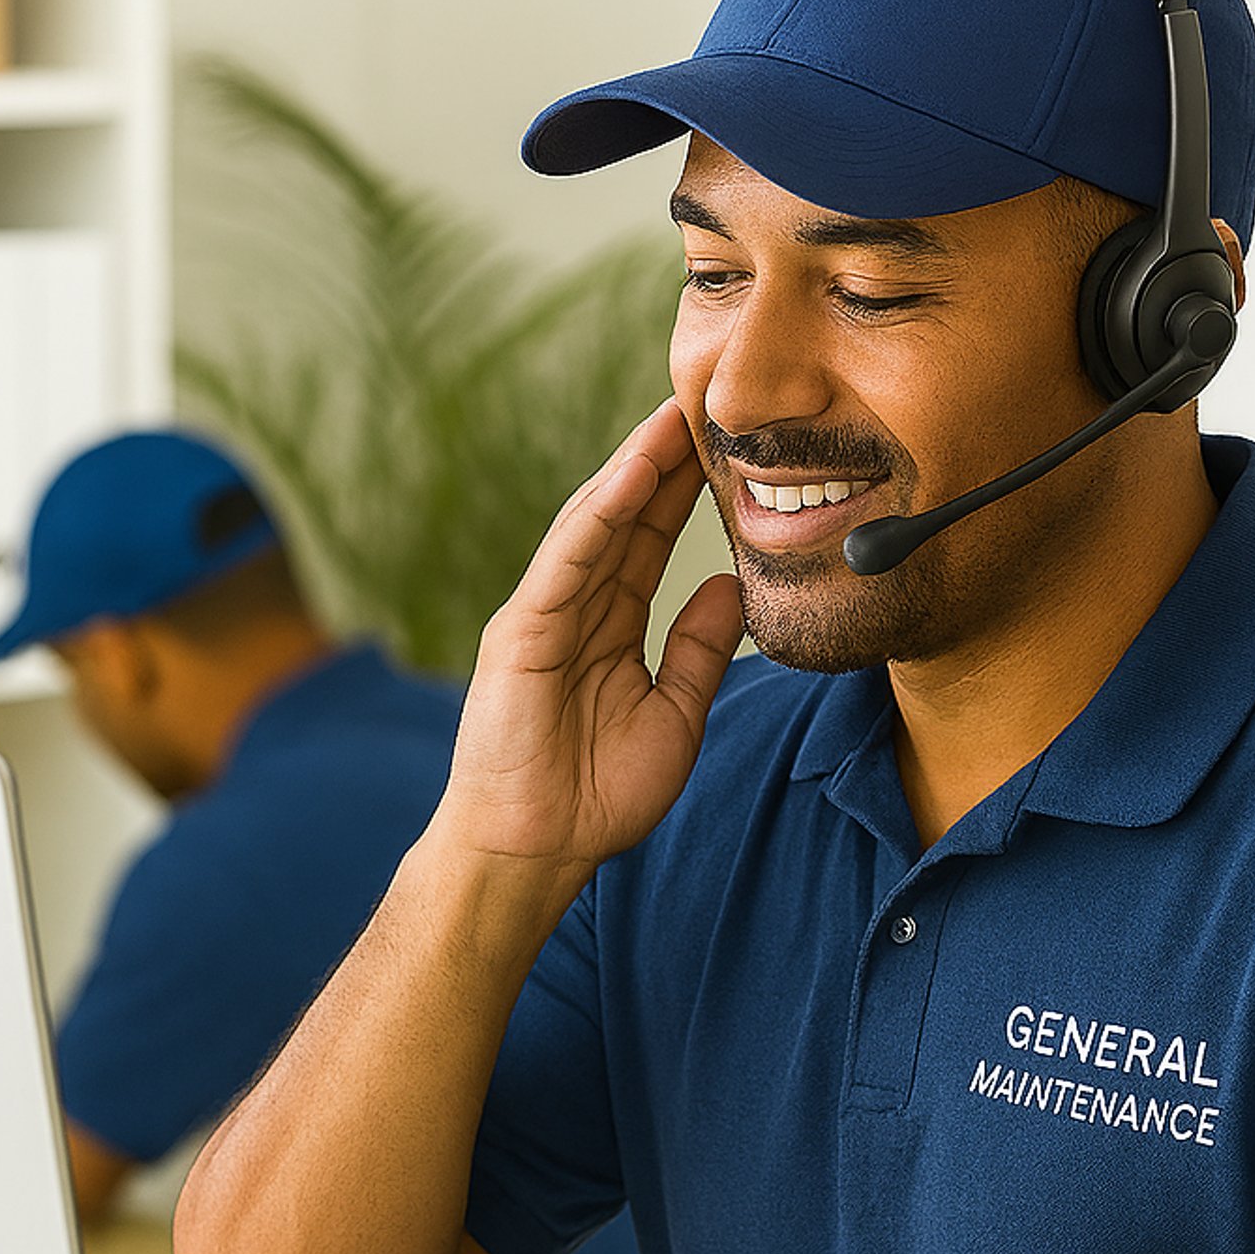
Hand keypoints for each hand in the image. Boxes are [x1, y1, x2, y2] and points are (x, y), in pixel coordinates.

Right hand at [441, 399, 744, 875]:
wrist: (535, 851)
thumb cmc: (595, 798)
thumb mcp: (675, 717)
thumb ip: (700, 652)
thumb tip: (734, 586)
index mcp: (607, 626)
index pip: (649, 542)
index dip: (685, 493)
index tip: (728, 446)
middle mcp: (573, 608)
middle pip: (624, 518)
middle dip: (663, 461)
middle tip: (706, 401)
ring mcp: (543, 614)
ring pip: (594, 524)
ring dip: (634, 468)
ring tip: (674, 416)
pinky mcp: (520, 631)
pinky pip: (567, 560)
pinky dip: (599, 513)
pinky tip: (633, 473)